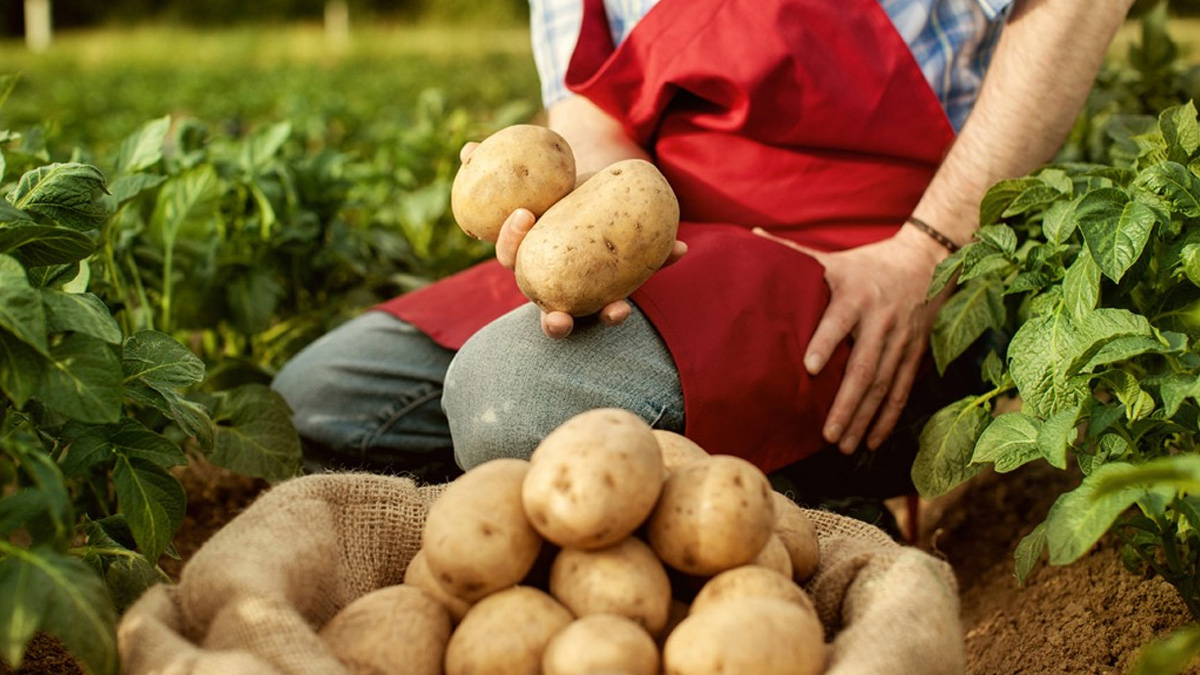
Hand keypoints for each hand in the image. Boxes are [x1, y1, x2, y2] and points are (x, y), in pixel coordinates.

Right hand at [460, 143, 686, 338]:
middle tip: (558, 319)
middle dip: (554, 322)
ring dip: (607, 315)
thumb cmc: (549, 178)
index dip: (511, 243)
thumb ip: (493, 162)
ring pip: (598, 308)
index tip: (522, 214)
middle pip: (551, 309)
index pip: (512, 259)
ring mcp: (594, 282)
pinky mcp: (628, 268)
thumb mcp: (525, 169)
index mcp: (529, 257)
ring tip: (618, 312)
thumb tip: (468, 151)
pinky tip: (681, 249)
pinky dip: (664, 258)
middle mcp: (559, 280)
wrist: (592, 175)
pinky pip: (647, 268)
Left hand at [753, 226, 950, 453]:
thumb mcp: (834, 257)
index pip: (838, 321)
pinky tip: (873, 441)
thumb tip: (753, 238)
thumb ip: (795, 253)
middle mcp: (880, 320)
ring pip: (882, 386)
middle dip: (846, 403)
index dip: (825, 342)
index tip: (808, 367)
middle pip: (863, 367)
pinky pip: (902, 390)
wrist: (930, 260)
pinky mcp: (914, 354)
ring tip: (844, 445)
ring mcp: (900, 340)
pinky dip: (888, 418)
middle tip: (827, 433)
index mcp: (855, 295)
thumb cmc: (868, 264)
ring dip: (864, 418)